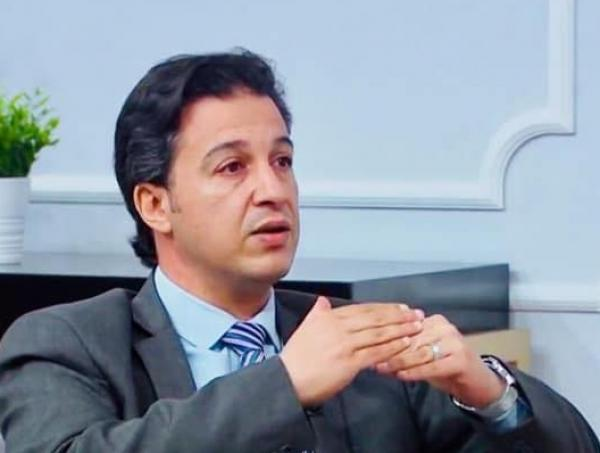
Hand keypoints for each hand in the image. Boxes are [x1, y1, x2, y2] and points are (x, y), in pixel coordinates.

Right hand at [280, 297, 423, 406]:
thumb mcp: (304, 329)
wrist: (287, 380)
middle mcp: (338, 327)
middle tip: (416, 314)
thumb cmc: (295, 358)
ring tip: (417, 327)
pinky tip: (406, 344)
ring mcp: (345, 344)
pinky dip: (393, 347)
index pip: (363, 309)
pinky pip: (377, 352)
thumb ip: (317, 314)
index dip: (384, 308)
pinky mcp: (350, 362)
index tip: (400, 307)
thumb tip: (323, 301)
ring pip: (379, 333)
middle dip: (398, 316)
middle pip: (375, 318)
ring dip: (400, 330)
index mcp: (328, 317)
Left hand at [375, 314, 504, 407]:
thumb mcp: (423, 354)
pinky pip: (432, 365)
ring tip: (382, 368)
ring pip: (420, 352)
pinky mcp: (460, 359)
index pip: (405, 328)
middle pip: (411, 339)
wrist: (477, 381)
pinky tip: (402, 376)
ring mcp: (454, 341)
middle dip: (389, 350)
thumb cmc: (445, 366)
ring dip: (399, 361)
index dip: (386, 338)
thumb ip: (404, 349)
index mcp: (433, 321)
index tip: (368, 345)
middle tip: (371, 359)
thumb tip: (376, 350)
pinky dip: (415, 371)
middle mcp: (444, 327)